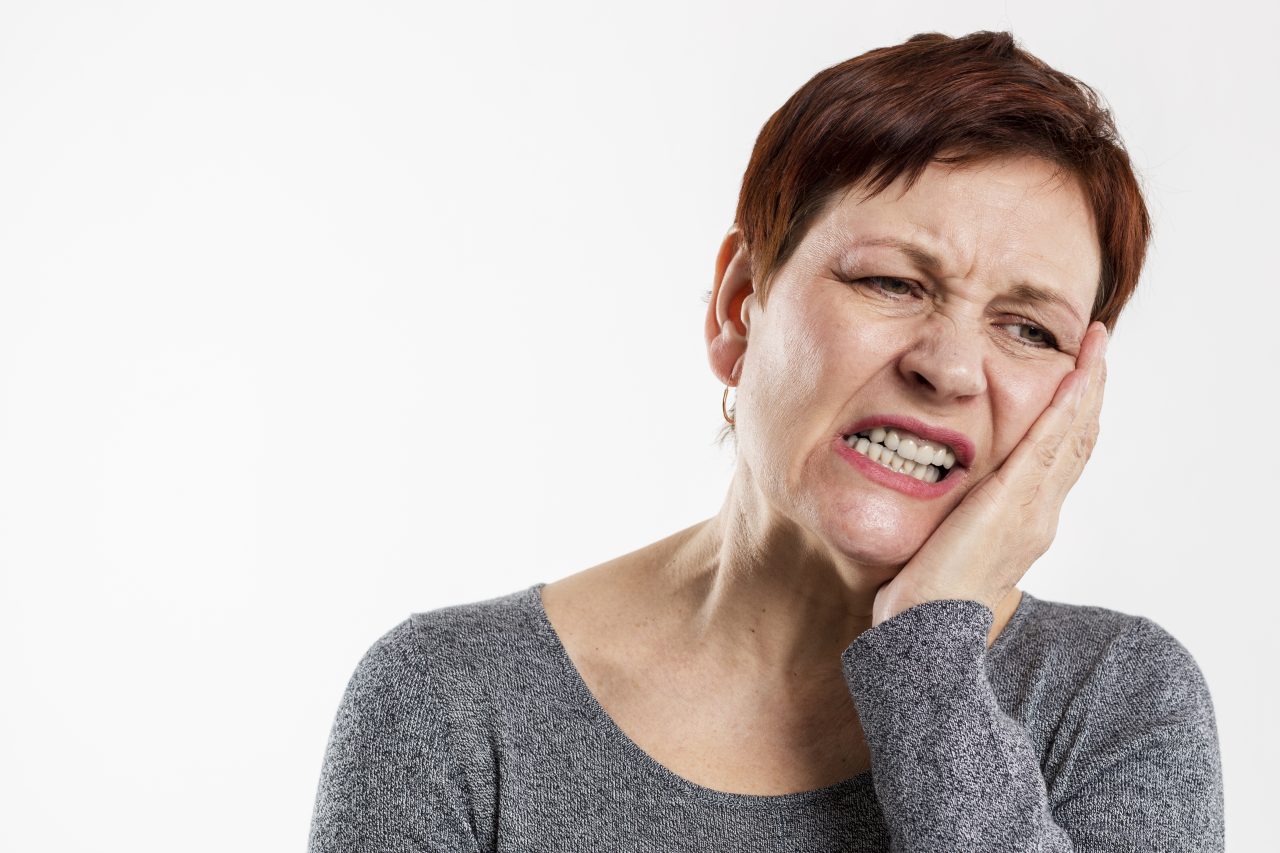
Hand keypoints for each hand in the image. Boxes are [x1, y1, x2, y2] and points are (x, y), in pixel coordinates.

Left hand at [871, 320, 1110, 625]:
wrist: (927, 639)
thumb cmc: (925, 602)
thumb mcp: (948, 546)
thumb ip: (956, 520)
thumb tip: (945, 502)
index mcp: (1025, 522)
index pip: (1059, 456)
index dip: (1072, 412)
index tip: (1077, 373)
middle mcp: (1039, 515)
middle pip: (1078, 439)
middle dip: (1090, 387)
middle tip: (1097, 341)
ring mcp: (1031, 512)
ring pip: (1072, 436)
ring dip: (1086, 385)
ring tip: (1095, 342)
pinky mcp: (1011, 508)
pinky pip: (1046, 449)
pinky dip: (1064, 410)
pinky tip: (1072, 378)